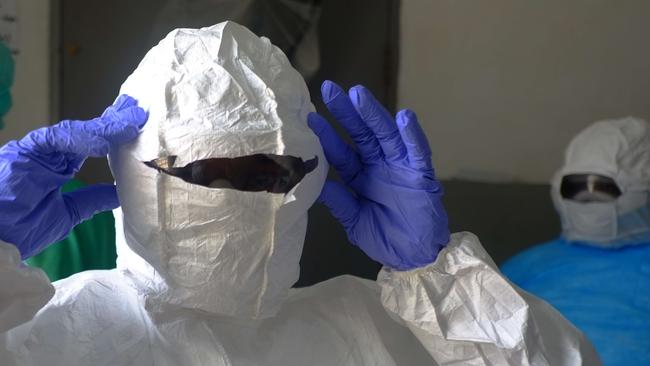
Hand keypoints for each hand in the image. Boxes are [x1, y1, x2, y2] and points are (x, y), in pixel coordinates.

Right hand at [0, 95, 146, 258]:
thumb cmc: (21, 229)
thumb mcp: (67, 213)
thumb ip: (91, 199)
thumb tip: (119, 193)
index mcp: (56, 167)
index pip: (90, 143)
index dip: (114, 134)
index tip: (137, 126)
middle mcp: (47, 154)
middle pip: (85, 131)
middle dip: (112, 120)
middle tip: (138, 110)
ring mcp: (35, 150)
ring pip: (74, 132)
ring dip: (104, 127)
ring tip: (130, 122)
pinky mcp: (22, 150)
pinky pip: (54, 139)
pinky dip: (80, 138)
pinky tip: (104, 140)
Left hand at [308, 81, 448, 270]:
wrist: (416, 257)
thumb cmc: (386, 239)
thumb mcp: (355, 223)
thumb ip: (341, 203)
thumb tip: (319, 184)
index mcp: (361, 177)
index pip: (341, 152)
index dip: (328, 135)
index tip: (311, 117)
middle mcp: (379, 165)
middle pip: (361, 134)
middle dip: (347, 112)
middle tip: (330, 90)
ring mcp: (400, 167)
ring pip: (386, 136)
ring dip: (374, 115)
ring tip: (359, 96)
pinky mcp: (421, 174)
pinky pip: (418, 151)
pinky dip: (412, 135)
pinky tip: (404, 118)